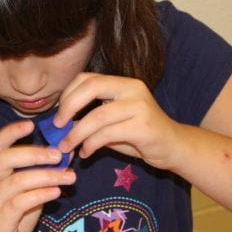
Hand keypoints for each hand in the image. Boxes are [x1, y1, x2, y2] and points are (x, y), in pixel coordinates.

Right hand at [0, 120, 76, 231]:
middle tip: (59, 155)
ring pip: (17, 181)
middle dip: (35, 153)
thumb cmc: (12, 218)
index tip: (32, 125)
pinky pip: (20, 203)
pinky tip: (56, 192)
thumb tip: (66, 153)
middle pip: (5, 158)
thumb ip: (41, 175)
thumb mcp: (26, 192)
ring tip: (69, 176)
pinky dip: (40, 194)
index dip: (11, 132)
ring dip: (47, 176)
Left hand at [54, 73, 182, 169]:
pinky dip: (91, 145)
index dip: (68, 94)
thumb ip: (92, 116)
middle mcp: (132, 88)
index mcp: (123, 83)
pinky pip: (107, 134)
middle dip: (68, 107)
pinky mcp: (143, 127)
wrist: (173, 147)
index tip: (58, 114)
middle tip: (57, 126)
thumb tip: (61, 124)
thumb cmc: (140, 134)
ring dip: (76, 134)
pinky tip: (86, 153)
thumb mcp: (114, 120)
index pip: (87, 78)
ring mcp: (139, 106)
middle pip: (91, 87)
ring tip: (67, 147)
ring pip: (97, 116)